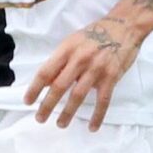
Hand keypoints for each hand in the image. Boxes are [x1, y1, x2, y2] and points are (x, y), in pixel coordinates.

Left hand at [25, 16, 144, 130]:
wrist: (124, 26)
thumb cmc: (95, 34)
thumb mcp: (73, 41)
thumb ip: (62, 60)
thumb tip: (48, 81)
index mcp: (66, 49)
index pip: (46, 72)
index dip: (35, 88)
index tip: (28, 101)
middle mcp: (79, 59)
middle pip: (59, 86)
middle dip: (47, 105)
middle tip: (40, 118)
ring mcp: (96, 69)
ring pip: (78, 95)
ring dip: (68, 112)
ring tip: (60, 124)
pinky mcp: (111, 77)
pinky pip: (103, 100)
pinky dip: (97, 115)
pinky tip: (92, 126)